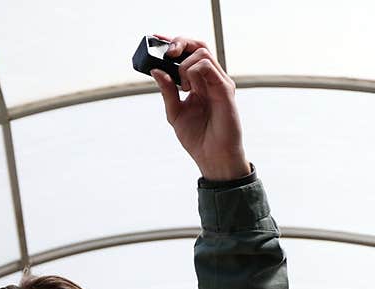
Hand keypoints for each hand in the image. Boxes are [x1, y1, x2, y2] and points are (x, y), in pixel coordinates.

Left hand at [151, 35, 250, 180]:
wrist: (212, 156)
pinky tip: (188, 89)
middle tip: (168, 54)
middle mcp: (211, 79)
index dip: (176, 43)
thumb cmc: (197, 137)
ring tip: (182, 87)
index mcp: (199, 83)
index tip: (158, 40)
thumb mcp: (174, 113)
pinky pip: (208, 68)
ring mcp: (219, 83)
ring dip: (185, 65)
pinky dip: (193, 72)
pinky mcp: (225, 89)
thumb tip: (156, 71)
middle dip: (180, 43)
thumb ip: (167, 91)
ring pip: (202, 53)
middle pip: (199, 46)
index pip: (190, 53)